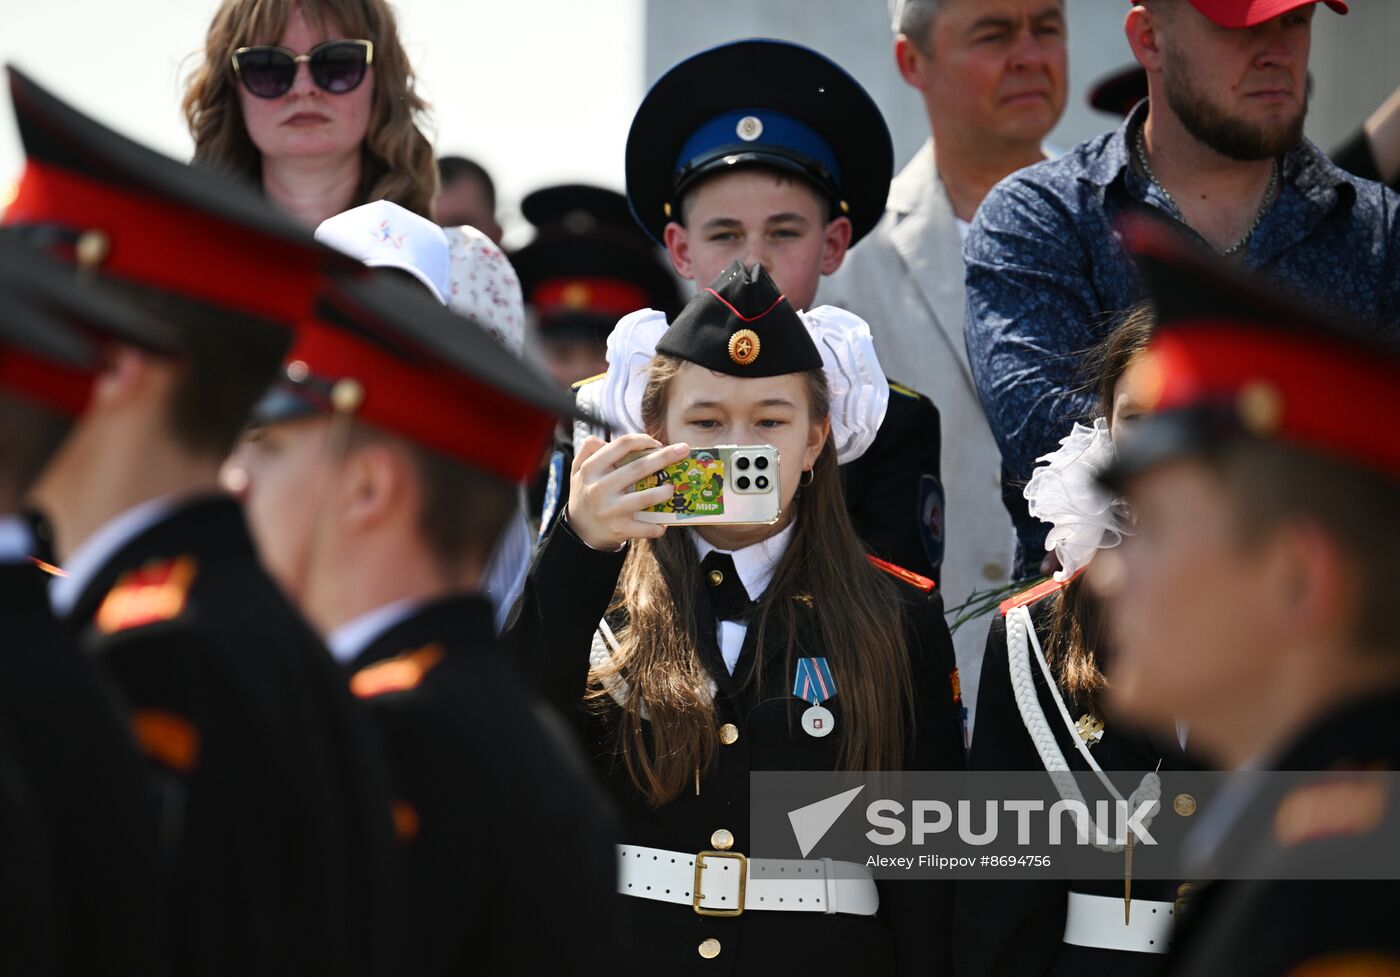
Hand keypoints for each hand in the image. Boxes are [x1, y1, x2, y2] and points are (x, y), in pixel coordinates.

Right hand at [567, 433, 689, 551]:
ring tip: (673, 488)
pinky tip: (665, 522)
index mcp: (592, 469)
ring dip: (664, 492)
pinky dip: (658, 526)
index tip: (657, 443)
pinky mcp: (620, 529)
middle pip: (638, 467)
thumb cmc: (585, 494)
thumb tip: (603, 438)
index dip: (643, 440)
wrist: (578, 530)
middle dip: (665, 456)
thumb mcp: (578, 469)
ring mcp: (611, 510)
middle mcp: (600, 488)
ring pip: (645, 497)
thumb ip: (588, 450)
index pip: (621, 445)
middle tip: (684, 449)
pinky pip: (645, 527)